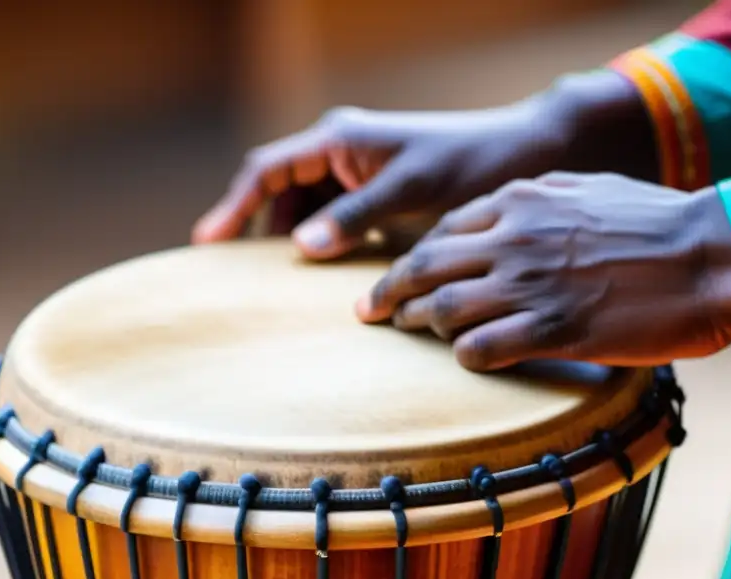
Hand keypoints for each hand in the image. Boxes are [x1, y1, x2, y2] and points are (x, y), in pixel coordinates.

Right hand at [191, 72, 650, 259]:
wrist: (523, 155)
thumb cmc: (470, 165)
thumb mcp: (412, 191)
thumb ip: (356, 216)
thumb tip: (298, 245)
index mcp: (339, 139)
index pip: (268, 170)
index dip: (234, 205)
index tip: (207, 244)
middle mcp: (340, 152)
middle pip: (278, 193)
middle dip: (256, 230)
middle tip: (232, 279)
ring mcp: (357, 176)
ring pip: (303, 211)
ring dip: (288, 242)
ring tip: (269, 287)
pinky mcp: (375, 198)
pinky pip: (331, 223)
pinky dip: (320, 248)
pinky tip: (316, 280)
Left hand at [357, 173, 730, 369]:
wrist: (714, 255)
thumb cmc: (657, 222)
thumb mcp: (587, 188)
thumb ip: (536, 197)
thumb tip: (500, 210)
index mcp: (521, 202)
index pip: (441, 232)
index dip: (411, 257)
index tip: (396, 275)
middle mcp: (514, 241)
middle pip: (425, 267)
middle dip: (388, 290)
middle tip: (366, 311)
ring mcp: (531, 287)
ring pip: (444, 308)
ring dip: (419, 322)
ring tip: (407, 332)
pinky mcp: (553, 331)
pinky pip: (482, 348)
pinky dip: (464, 354)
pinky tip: (463, 358)